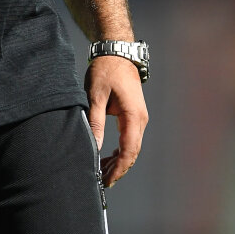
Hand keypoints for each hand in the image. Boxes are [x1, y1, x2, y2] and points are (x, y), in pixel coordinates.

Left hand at [85, 56, 147, 187]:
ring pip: (131, 146)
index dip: (118, 168)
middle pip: (132, 152)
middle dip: (118, 168)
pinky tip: (108, 155)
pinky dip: (120, 149)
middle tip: (101, 180)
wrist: (116, 53)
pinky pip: (130, 138)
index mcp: (133, 115)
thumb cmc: (105, 70)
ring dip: (118, 160)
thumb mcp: (95, 96)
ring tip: (102, 170)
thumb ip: (95, 122)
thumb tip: (94, 147)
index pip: (128, 150)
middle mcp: (140, 119)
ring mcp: (139, 117)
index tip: (107, 180)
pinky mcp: (134, 115)